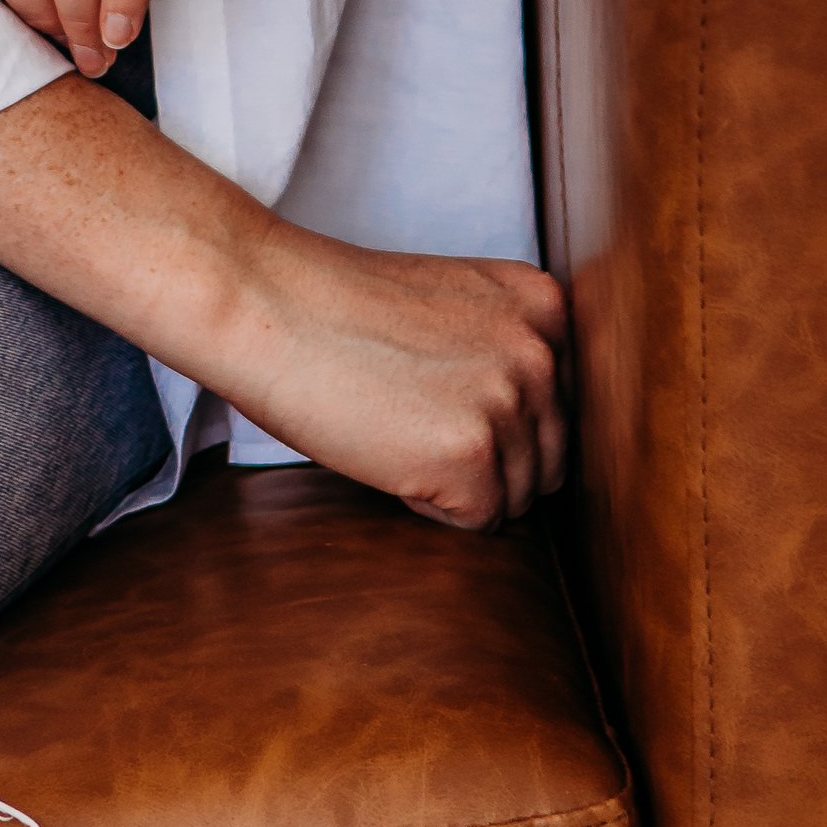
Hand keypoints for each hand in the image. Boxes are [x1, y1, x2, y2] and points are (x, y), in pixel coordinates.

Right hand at [226, 225, 568, 527]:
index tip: (439, 389)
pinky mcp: (470, 456)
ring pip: (516, 498)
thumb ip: (508, 351)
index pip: (559, 406)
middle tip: (412, 415)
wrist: (267, 305)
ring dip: (458, 483)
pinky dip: (429, 504)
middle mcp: (542, 351)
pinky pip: (475, 522)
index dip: (495, 417)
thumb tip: (543, 436)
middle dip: (487, 461)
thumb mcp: (456, 305)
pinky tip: (387, 452)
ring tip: (397, 425)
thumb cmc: (342, 309)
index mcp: (543, 305)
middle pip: (548, 460)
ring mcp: (510, 403)